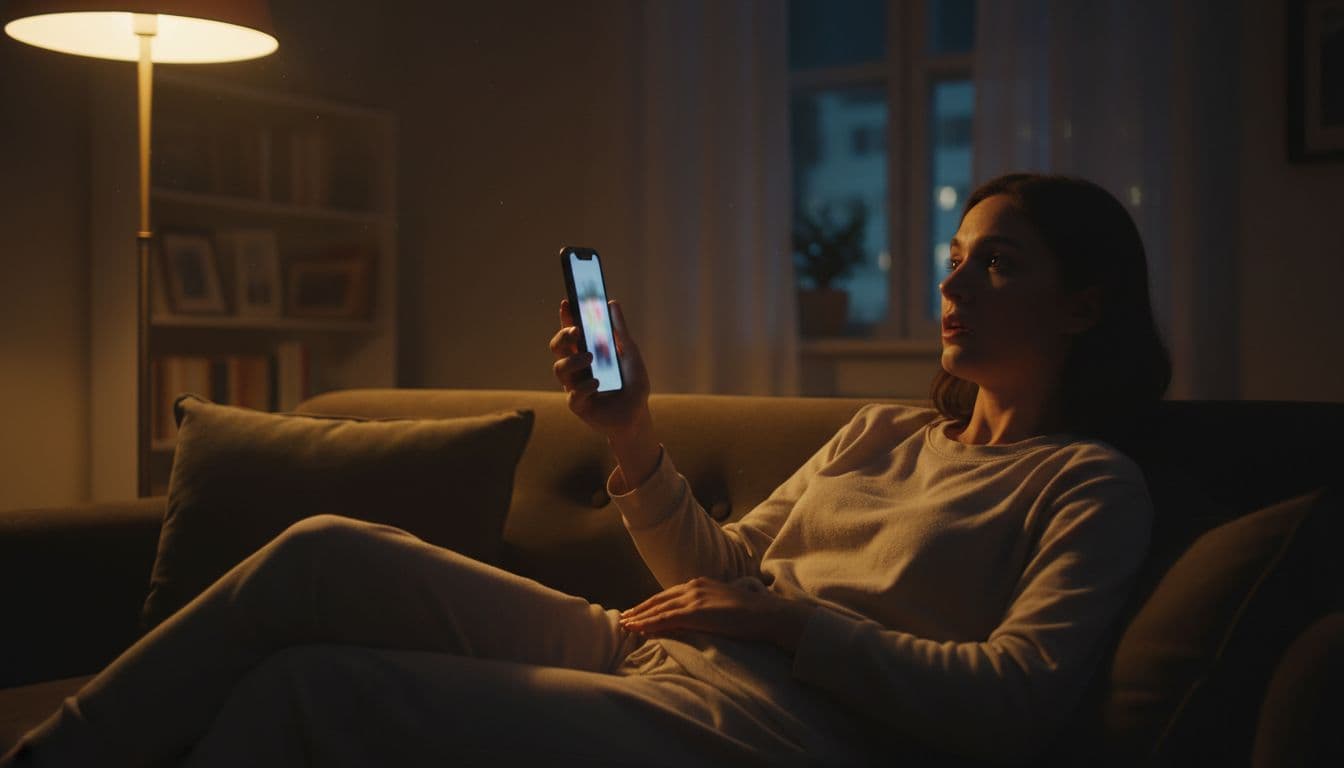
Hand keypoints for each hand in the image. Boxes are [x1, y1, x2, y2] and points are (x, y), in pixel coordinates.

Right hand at [549, 299, 651, 440]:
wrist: (639, 414)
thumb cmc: (633, 384)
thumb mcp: (630, 354)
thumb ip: (620, 331)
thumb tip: (612, 303)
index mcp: (586, 352)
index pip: (571, 332)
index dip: (566, 317)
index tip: (567, 302)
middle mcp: (577, 368)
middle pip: (557, 348)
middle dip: (563, 336)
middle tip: (577, 331)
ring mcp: (575, 387)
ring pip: (559, 369)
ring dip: (573, 360)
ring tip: (590, 358)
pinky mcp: (579, 406)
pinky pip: (573, 395)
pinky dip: (584, 387)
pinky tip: (597, 383)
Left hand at [618, 576, 814, 652]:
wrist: (767, 613)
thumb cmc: (750, 614)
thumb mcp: (723, 606)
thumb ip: (706, 608)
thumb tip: (694, 619)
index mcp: (700, 584)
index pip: (668, 595)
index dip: (650, 604)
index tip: (636, 612)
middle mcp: (694, 587)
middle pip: (659, 599)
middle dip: (639, 609)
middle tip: (623, 618)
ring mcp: (694, 598)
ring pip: (658, 609)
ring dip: (639, 617)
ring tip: (624, 625)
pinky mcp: (696, 612)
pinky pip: (666, 618)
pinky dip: (649, 623)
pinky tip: (638, 629)